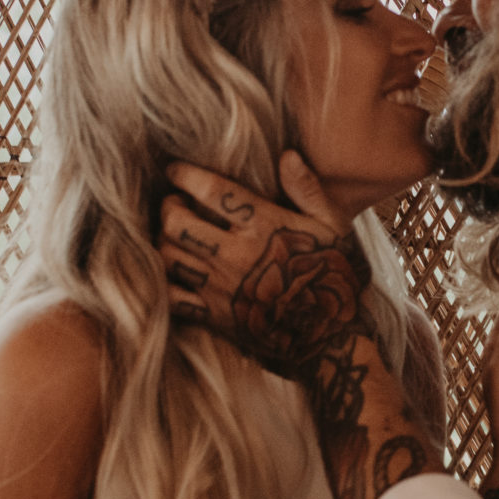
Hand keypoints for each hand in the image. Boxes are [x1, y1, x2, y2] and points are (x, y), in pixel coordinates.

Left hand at [158, 153, 369, 377]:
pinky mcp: (215, 317)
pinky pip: (173, 296)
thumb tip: (287, 155)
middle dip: (168, 207)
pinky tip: (174, 271)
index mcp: (264, 226)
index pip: (210, 190)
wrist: (333, 343)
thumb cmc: (336, 279)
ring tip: (172, 234)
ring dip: (162, 240)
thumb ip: (308, 190)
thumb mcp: (335, 228)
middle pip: (176, 222)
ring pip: (168, 256)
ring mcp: (221, 288)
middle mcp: (236, 255)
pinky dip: (165, 280)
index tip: (175, 170)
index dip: (184, 174)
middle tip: (174, 203)